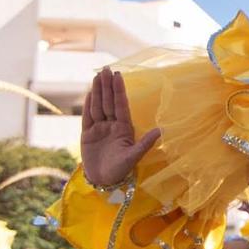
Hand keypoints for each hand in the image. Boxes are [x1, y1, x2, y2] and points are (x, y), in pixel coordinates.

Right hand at [80, 67, 162, 189]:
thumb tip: (161, 130)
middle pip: (108, 102)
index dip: (119, 90)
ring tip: (97, 76)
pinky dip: (88, 105)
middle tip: (105, 69)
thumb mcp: (134, 157)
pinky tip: (89, 93)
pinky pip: (88, 117)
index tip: (118, 75)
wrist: (103, 180)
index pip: (121, 105)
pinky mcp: (88, 134)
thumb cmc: (121, 170)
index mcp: (124, 128)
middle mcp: (112, 125)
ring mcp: (99, 129)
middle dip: (107, 85)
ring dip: (97, 91)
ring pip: (98, 106)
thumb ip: (145, 143)